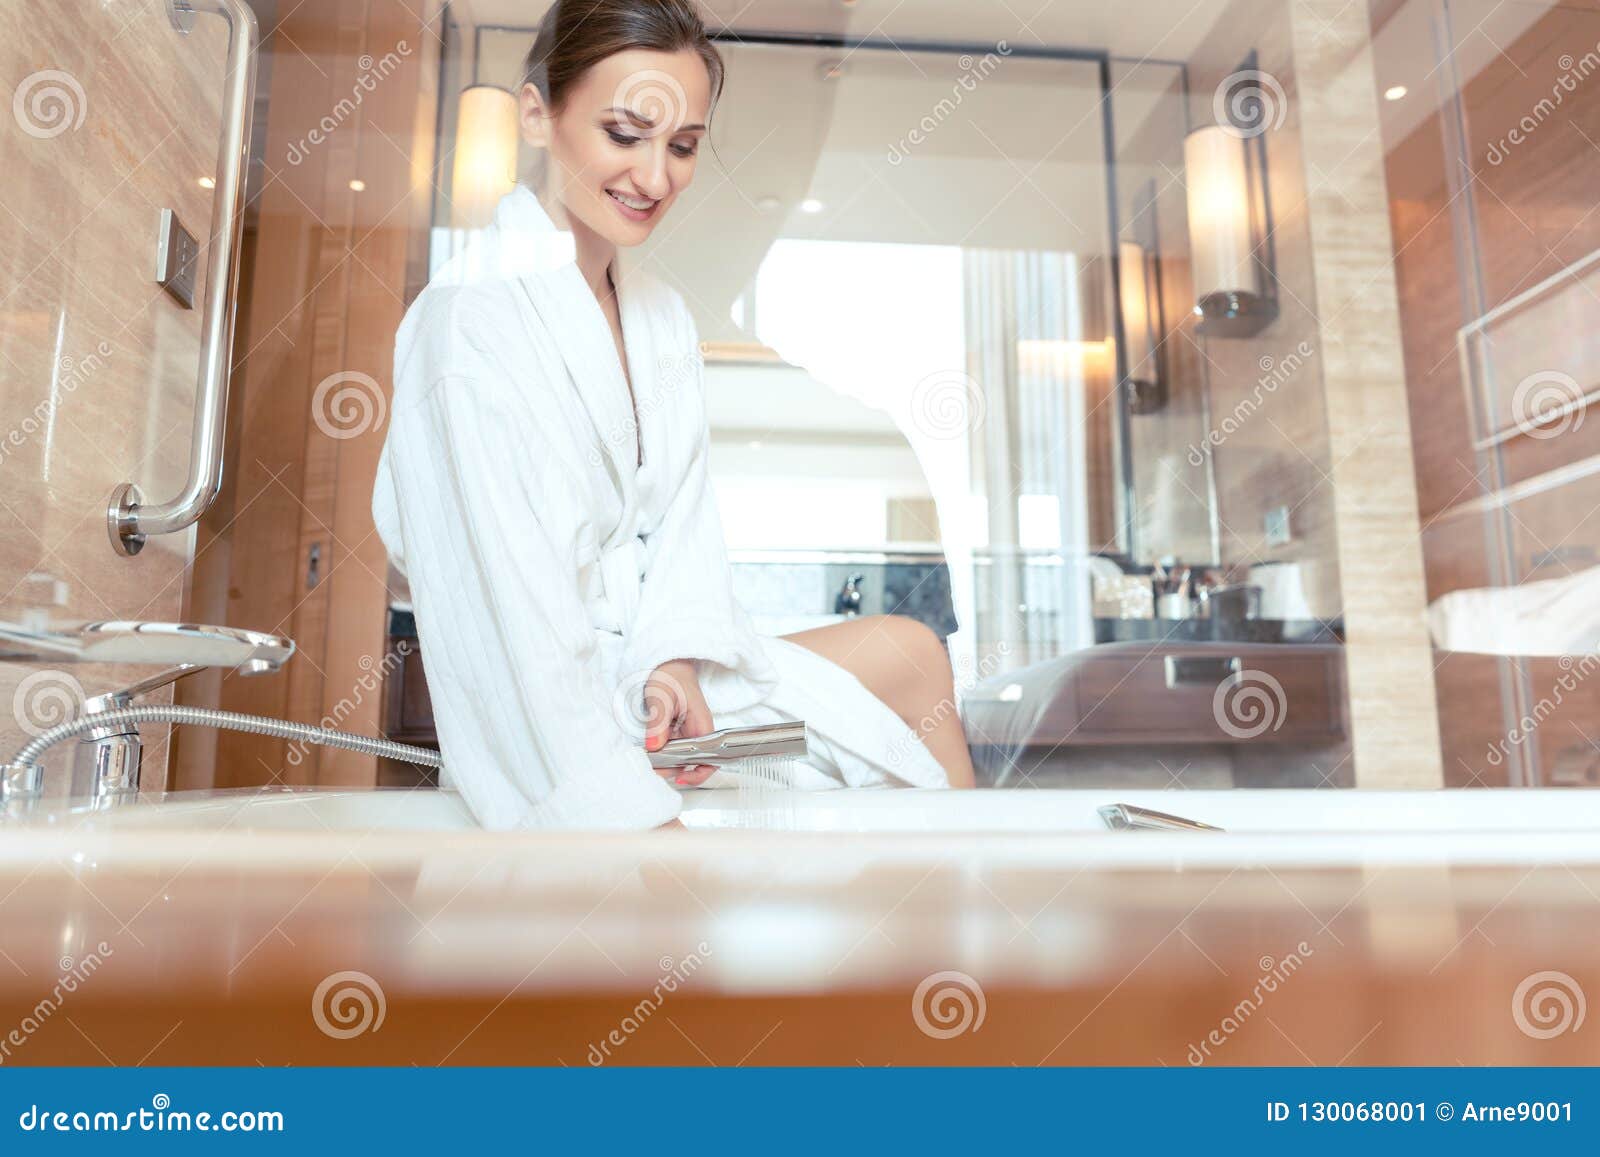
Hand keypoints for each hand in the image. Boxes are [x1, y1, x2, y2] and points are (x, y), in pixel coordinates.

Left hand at [643, 659, 717, 786]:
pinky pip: (674, 747)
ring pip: (682, 756)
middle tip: (654, 767)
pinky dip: (663, 752)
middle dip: (675, 769)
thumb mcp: (661, 697)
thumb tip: (654, 747)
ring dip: (666, 761)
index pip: (711, 758)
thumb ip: (658, 723)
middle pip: (694, 762)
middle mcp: (698, 730)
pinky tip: (651, 750)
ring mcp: (688, 731)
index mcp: (702, 724)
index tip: (680, 779)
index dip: (698, 773)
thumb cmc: (670, 674)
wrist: (667, 662)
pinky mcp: (679, 730)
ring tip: (650, 759)